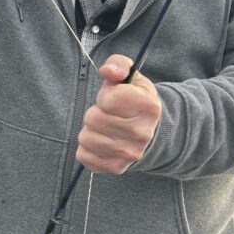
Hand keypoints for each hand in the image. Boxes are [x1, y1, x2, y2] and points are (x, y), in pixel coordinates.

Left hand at [75, 55, 160, 173]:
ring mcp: (129, 153)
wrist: (149, 132)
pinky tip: (101, 141)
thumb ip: (118, 65)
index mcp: (148, 107)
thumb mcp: (131, 77)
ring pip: (85, 138)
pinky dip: (87, 147)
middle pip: (93, 118)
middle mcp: (142, 133)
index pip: (108, 99)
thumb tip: (107, 71)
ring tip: (104, 128)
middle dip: (96, 112)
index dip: (105, 96)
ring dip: (90, 130)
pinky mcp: (116, 167)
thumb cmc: (134, 100)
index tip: (114, 99)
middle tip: (108, 114)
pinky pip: (83, 156)